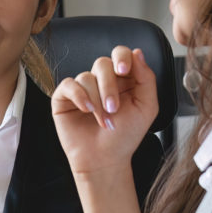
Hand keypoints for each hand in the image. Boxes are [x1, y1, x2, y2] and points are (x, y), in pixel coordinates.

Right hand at [50, 46, 160, 178]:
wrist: (105, 160)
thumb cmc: (125, 136)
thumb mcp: (146, 107)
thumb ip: (146, 78)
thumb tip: (137, 52)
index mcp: (123, 79)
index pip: (121, 54)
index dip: (122, 57)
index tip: (123, 70)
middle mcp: (102, 80)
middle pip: (102, 64)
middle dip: (109, 86)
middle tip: (114, 108)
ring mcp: (83, 88)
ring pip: (86, 77)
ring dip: (97, 101)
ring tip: (104, 121)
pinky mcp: (65, 97)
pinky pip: (69, 84)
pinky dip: (79, 96)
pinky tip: (86, 110)